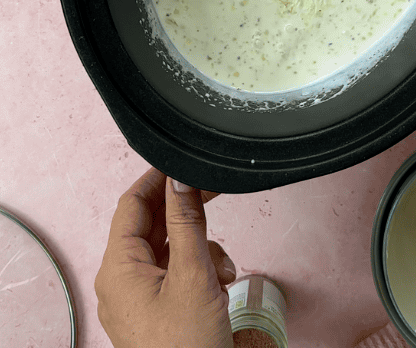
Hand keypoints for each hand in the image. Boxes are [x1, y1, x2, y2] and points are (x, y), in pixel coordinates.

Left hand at [96, 169, 235, 347]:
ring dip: (202, 249)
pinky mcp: (156, 309)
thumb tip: (180, 180)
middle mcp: (122, 280)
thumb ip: (187, 222)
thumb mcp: (193, 275)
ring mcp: (139, 297)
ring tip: (222, 272)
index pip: (131, 206)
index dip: (157, 179)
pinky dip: (201, 271)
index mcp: (118, 269)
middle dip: (188, 215)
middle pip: (152, 226)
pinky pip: (176, 273)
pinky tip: (220, 286)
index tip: (182, 160)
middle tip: (215, 191)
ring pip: (171, 249)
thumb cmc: (186, 345)